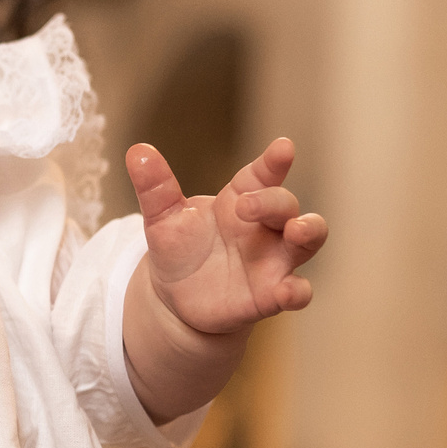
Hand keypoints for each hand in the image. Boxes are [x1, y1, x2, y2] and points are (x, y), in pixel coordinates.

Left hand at [127, 137, 326, 335]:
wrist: (175, 299)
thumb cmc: (179, 250)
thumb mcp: (162, 219)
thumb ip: (155, 187)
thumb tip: (137, 151)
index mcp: (241, 199)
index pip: (264, 174)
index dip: (274, 160)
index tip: (282, 147)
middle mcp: (265, 226)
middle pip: (285, 205)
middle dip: (271, 201)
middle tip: (244, 206)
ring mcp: (274, 260)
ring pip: (308, 239)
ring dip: (309, 231)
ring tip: (297, 230)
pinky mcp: (273, 294)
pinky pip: (298, 291)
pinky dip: (298, 291)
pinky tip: (289, 291)